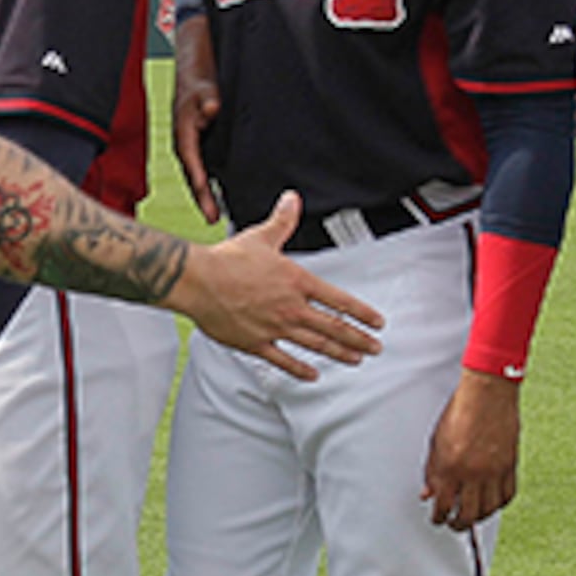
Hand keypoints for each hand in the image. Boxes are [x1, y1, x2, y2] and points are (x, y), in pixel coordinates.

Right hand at [168, 17, 222, 222]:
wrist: (191, 72)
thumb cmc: (198, 80)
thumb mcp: (203, 86)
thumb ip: (207, 98)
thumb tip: (212, 108)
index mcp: (183, 131)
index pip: (190, 157)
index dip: (196, 174)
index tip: (203, 190)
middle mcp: (184, 143)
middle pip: (191, 174)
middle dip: (200, 197)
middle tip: (211, 218)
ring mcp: (190, 147)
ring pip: (195, 175)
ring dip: (203, 196)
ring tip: (213, 217)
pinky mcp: (197, 146)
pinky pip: (201, 170)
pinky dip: (207, 185)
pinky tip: (216, 199)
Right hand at [173, 195, 382, 381]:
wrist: (199, 281)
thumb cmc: (227, 260)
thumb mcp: (262, 237)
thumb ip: (282, 222)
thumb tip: (292, 200)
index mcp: (297, 282)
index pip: (340, 301)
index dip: (363, 313)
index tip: (377, 323)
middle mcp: (292, 307)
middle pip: (335, 328)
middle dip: (359, 340)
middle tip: (374, 348)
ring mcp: (276, 328)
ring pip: (316, 345)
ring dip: (339, 354)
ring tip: (356, 360)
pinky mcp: (256, 343)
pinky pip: (283, 361)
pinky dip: (300, 370)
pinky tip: (312, 375)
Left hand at [423, 369, 521, 531]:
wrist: (488, 393)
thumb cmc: (460, 411)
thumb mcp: (436, 441)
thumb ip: (432, 472)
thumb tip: (428, 494)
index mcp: (451, 467)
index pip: (443, 505)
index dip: (439, 517)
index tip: (438, 519)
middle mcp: (473, 473)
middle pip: (468, 515)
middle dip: (458, 525)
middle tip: (454, 525)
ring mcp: (494, 471)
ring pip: (489, 509)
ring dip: (479, 518)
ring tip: (472, 517)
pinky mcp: (510, 465)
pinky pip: (507, 495)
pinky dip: (498, 504)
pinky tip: (491, 504)